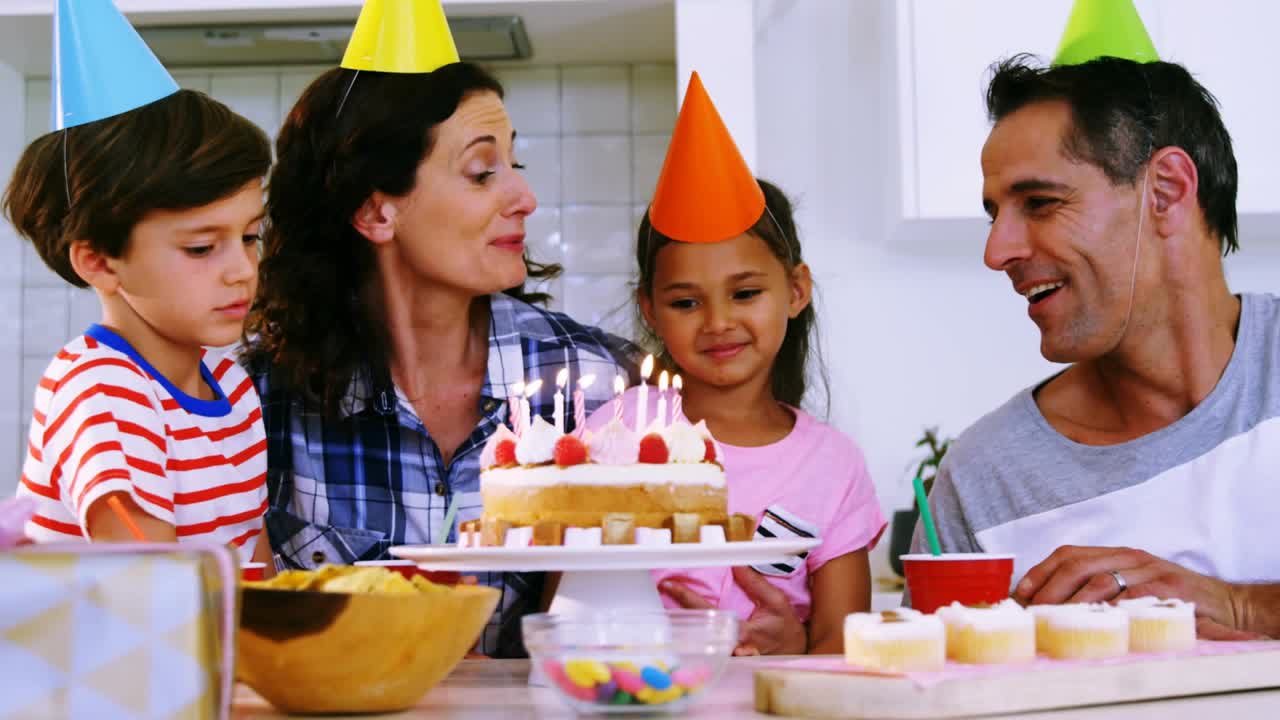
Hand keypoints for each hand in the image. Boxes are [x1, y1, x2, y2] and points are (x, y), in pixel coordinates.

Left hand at [660, 567, 806, 655]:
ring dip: (683, 622)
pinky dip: (692, 632)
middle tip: (665, 588)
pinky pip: (704, 644)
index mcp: (742, 632)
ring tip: (668, 600)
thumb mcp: (776, 602)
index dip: (688, 598)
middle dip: (678, 609)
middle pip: (696, 628)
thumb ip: (756, 584)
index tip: (671, 585)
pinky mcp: (725, 656)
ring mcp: (725, 654)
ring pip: (698, 639)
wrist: (793, 650)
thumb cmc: (785, 627)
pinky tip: (682, 619)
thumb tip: (737, 564)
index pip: (709, 613)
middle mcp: (729, 646)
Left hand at [1014, 545, 1251, 634]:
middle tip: (1033, 612)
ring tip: (1055, 621)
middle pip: (1078, 565)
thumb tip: (1051, 606)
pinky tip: (1095, 623)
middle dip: (1049, 589)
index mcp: (1117, 554)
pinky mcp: (1169, 589)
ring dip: (1073, 603)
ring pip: (1101, 581)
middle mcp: (1130, 557)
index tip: (1021, 593)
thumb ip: (1100, 590)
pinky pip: (1134, 598)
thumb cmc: (1170, 598)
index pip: (1069, 553)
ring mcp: (1150, 571)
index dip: (1041, 571)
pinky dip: (1111, 610)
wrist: (1225, 602)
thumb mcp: (1133, 586)